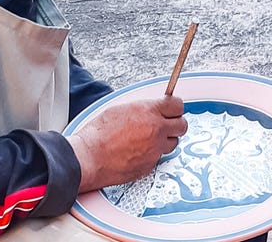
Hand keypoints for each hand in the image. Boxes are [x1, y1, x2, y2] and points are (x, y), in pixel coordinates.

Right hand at [67, 96, 186, 192]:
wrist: (89, 157)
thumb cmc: (98, 134)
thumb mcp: (120, 109)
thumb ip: (142, 109)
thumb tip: (151, 109)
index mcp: (149, 112)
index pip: (177, 106)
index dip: (175, 107)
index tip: (173, 108)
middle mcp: (156, 131)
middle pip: (182, 126)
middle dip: (175, 124)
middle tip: (167, 123)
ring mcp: (155, 150)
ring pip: (173, 144)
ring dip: (165, 140)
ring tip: (148, 139)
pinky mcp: (150, 166)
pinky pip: (158, 158)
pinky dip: (152, 154)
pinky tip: (138, 151)